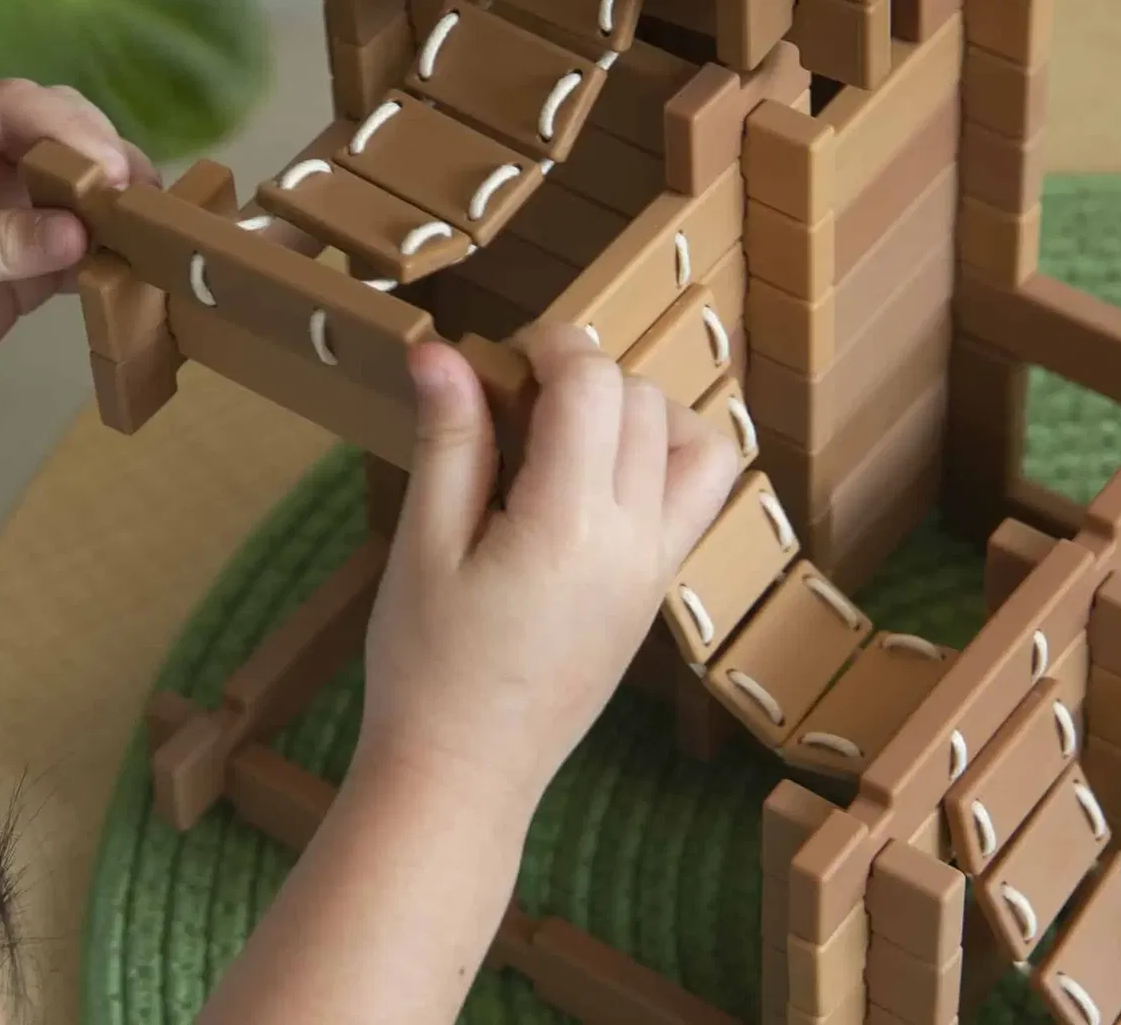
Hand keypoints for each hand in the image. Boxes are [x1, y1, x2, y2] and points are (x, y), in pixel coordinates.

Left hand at [0, 79, 156, 467]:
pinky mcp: (21, 267)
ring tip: (150, 227)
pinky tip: (134, 264)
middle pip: (55, 132)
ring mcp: (0, 214)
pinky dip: (108, 252)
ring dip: (114, 202)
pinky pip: (77, 246)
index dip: (67, 127)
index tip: (109, 170)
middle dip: (101, 155)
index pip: (12, 106)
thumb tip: (82, 234)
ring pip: (75, 186)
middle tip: (138, 196)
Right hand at [356, 325, 740, 818]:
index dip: (550, 344)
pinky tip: (596, 475)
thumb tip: (441, 349)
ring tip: (567, 430)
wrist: (464, 776)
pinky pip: (698, 498)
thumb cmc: (426, 666)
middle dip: (584, 374)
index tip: (499, 356)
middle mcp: (633, 540)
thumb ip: (449, 440)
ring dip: (639, 411)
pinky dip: (666, 459)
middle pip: (644, 401)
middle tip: (514, 398)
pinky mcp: (657, 593)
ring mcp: (656, 569)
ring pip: (695, 444)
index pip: (593, 383)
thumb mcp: (422, 545)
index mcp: (569, 522)